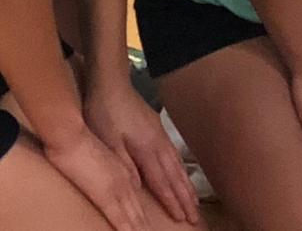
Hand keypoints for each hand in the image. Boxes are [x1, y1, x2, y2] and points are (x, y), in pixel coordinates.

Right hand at [40, 126, 156, 230]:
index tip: (150, 230)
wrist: (71, 136)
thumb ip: (116, 171)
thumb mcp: (103, 158)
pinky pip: (119, 216)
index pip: (137, 203)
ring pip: (135, 215)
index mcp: (124, 174)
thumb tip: (127, 184)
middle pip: (140, 212)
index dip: (145, 219)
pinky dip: (128, 227)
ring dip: (142, 229)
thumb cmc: (81, 144)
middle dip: (148, 228)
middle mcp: (125, 182)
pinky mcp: (105, 193)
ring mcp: (117, 188)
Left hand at [84, 77, 200, 224]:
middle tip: (195, 216)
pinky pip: (173, 155)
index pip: (162, 181)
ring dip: (186, 184)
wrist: (111, 83)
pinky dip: (180, 169)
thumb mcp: (108, 141)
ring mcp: (159, 135)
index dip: (172, 200)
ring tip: (194, 200)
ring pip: (177, 165)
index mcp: (147, 149)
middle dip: (185, 197)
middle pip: (175, 175)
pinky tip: (182, 173)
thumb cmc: (105, 113)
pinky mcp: (155, 129)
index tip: (183, 217)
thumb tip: (137, 188)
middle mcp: (158, 144)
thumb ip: (124, 164)